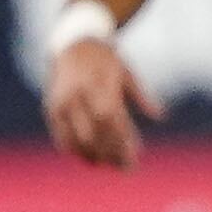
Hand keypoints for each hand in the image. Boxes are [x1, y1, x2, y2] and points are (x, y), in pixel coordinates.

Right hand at [42, 39, 159, 170]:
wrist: (74, 43)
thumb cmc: (107, 60)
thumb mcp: (127, 73)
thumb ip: (142, 96)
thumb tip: (160, 116)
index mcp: (100, 85)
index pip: (112, 121)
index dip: (122, 143)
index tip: (134, 159)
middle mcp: (79, 95)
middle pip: (94, 134)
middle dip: (109, 154)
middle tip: (123, 168)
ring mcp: (63, 101)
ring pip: (75, 137)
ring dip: (90, 155)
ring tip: (104, 164)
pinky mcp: (51, 107)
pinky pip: (60, 133)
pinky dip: (72, 148)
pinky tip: (85, 156)